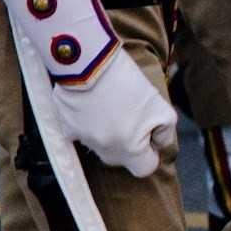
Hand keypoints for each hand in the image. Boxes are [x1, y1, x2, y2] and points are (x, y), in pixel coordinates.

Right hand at [46, 48, 174, 178]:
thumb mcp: (161, 107)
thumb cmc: (128, 84)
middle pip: (120, 159)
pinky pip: (80, 133)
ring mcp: (82, 140)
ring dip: (106, 132)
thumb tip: (158, 143)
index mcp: (130, 148)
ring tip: (109, 106)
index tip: (148, 136)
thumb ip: (165, 132)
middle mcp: (104, 150)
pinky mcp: (65, 127)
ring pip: (99, 145)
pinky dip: (86, 123)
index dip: (150, 154)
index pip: (144, 169)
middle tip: (130, 117)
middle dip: (127, 144)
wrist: (88, 62)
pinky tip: (91, 105)